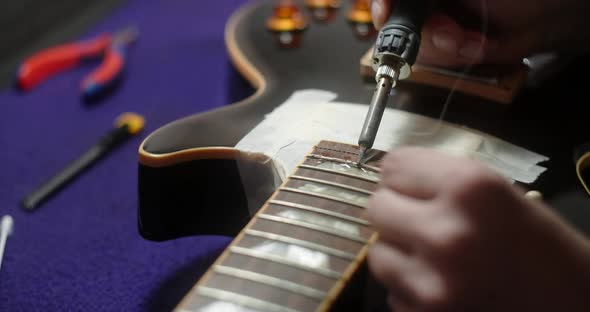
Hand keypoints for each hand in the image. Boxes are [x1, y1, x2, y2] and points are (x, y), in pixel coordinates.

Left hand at [367, 147, 589, 310]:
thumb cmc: (541, 247)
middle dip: (397, 212)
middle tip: (423, 223)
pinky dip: (410, 289)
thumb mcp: (500, 195)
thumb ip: (442, 181)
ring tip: (436, 259)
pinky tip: (443, 287)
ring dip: (400, 253)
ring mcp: (431, 282)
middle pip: (377, 206)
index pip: (394, 166)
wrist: (573, 307)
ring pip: (378, 253)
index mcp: (470, 188)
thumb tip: (389, 177)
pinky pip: (392, 291)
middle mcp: (446, 232)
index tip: (415, 187)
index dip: (405, 177)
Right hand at [371, 0, 589, 66]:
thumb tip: (389, 2)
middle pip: (396, 22)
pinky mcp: (443, 47)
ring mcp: (433, 25)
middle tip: (451, 34)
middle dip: (425, 33)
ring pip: (413, 45)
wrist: (540, 19)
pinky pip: (431, 60)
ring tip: (471, 40)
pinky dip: (453, 57)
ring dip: (444, 47)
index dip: (382, 6)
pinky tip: (474, 46)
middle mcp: (426, 4)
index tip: (385, 17)